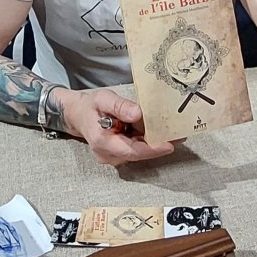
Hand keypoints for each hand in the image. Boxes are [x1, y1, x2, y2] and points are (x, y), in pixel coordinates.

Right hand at [59, 88, 174, 165]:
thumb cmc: (90, 106)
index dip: (152, 149)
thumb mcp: (103, 99)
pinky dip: (149, 141)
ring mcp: (114, 157)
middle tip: (179, 133)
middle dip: (159, 144)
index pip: (131, 151)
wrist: (78, 115)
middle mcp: (108, 155)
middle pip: (139, 153)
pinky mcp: (119, 155)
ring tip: (174, 131)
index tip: (169, 144)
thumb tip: (138, 114)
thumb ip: (119, 106)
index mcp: (102, 143)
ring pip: (140, 152)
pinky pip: (137, 149)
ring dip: (156, 142)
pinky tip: (161, 132)